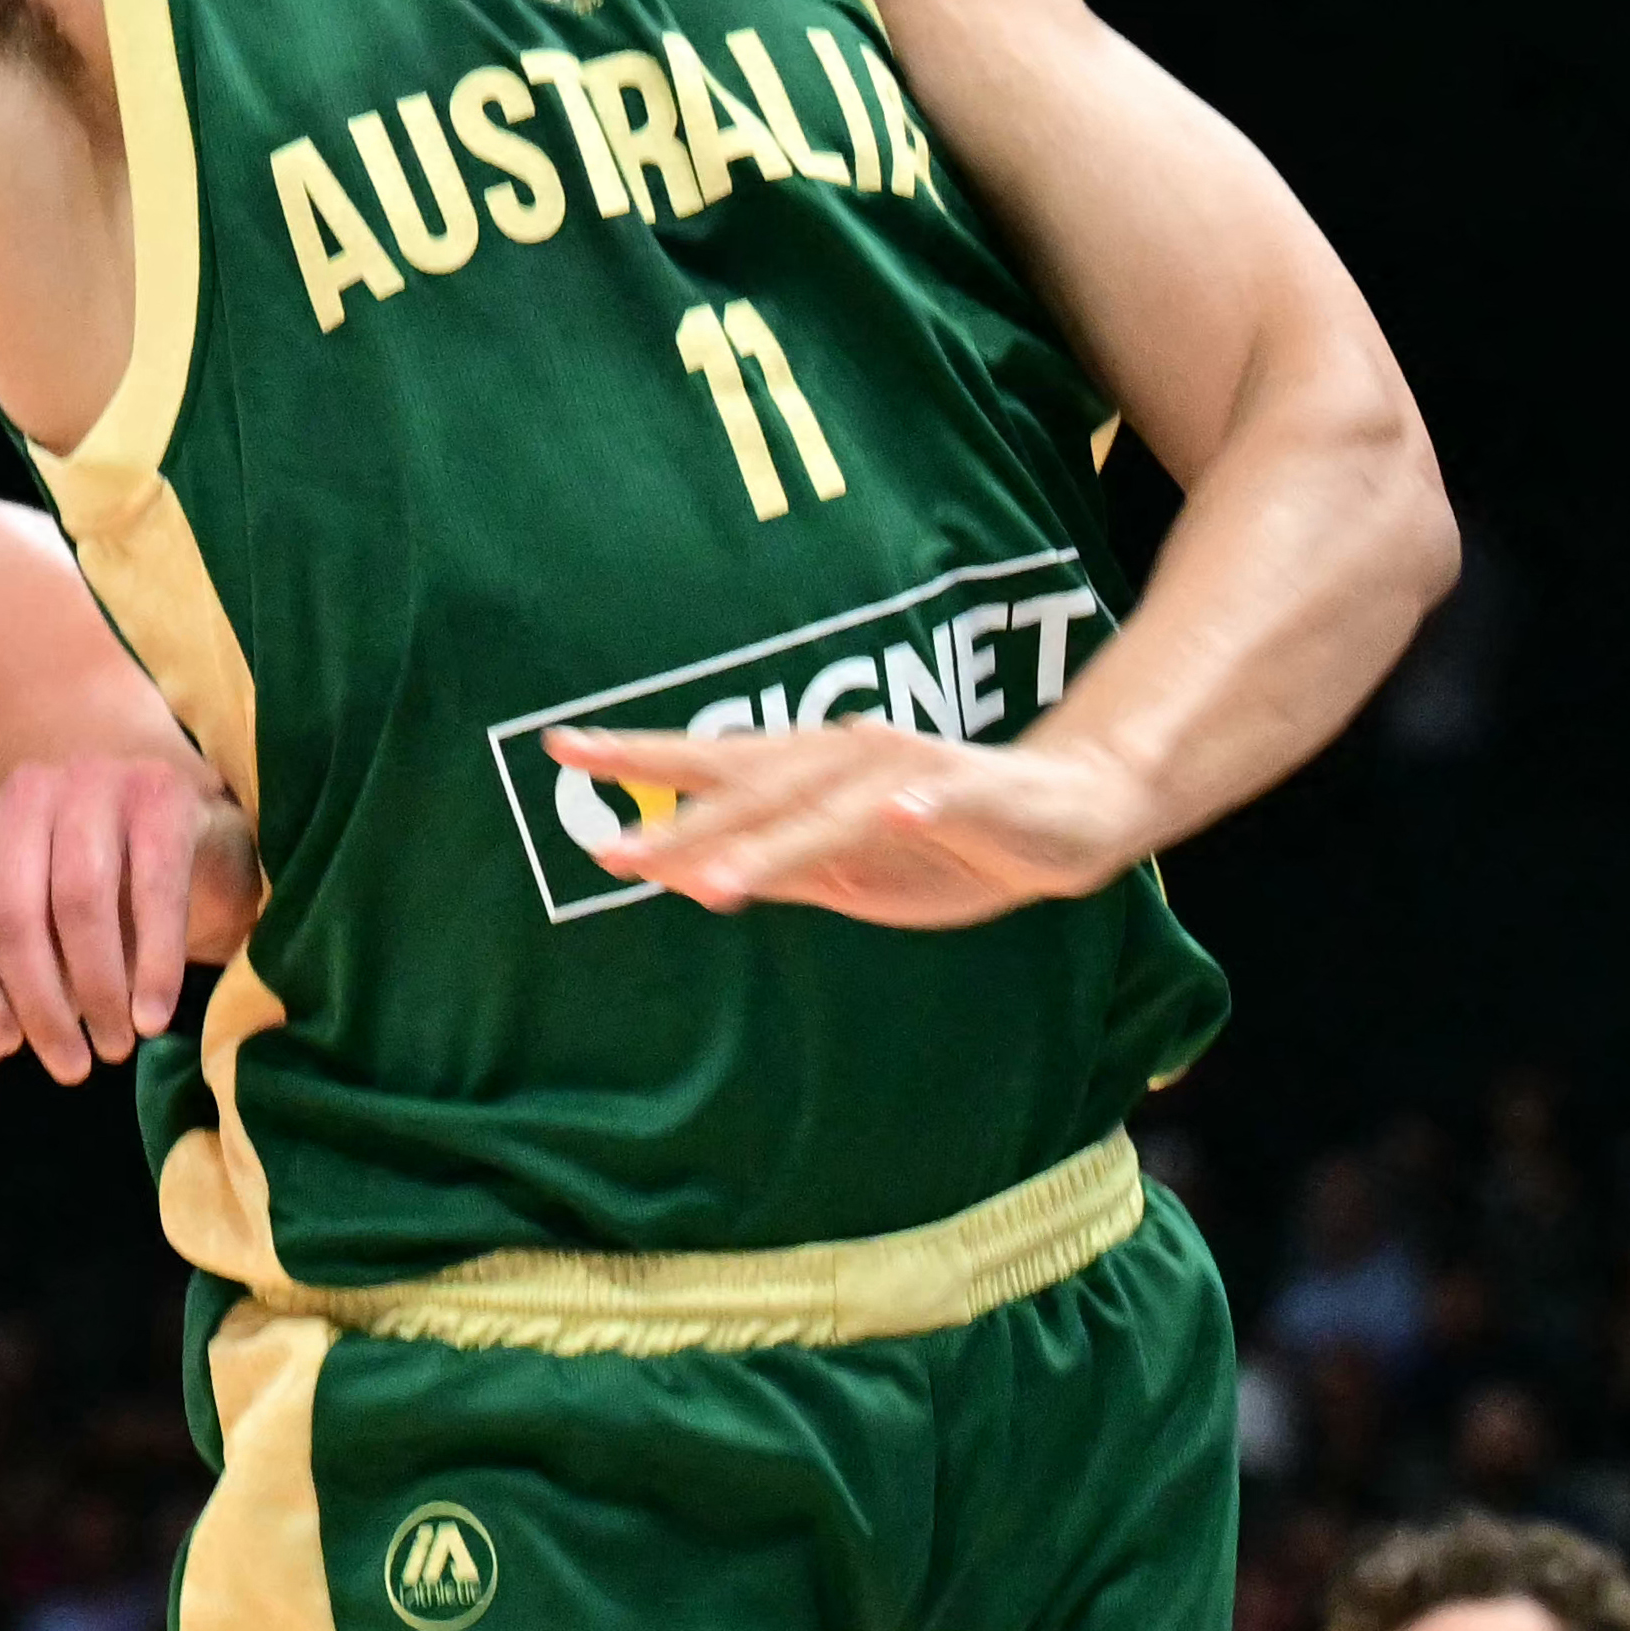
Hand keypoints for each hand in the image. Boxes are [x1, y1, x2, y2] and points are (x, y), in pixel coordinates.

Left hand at [0, 757, 260, 1085]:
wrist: (199, 854)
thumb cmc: (102, 910)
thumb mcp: (39, 961)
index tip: (7, 1046)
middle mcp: (22, 794)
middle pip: (10, 915)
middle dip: (42, 1005)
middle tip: (73, 1067)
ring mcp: (92, 781)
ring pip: (79, 900)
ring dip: (98, 989)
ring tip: (115, 1046)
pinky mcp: (160, 790)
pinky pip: (153, 886)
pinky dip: (153, 962)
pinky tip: (153, 1015)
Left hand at [537, 720, 1150, 926]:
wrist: (1067, 813)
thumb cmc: (945, 839)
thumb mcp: (847, 871)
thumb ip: (771, 868)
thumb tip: (684, 875)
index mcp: (808, 777)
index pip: (711, 764)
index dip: (640, 757)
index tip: (562, 751)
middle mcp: (847, 759)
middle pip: (755, 786)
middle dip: (682, 815)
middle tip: (613, 846)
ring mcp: (912, 770)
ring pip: (832, 806)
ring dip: (776, 841)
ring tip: (718, 879)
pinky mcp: (978, 789)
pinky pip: (945, 795)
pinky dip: (922, 800)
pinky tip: (900, 808)